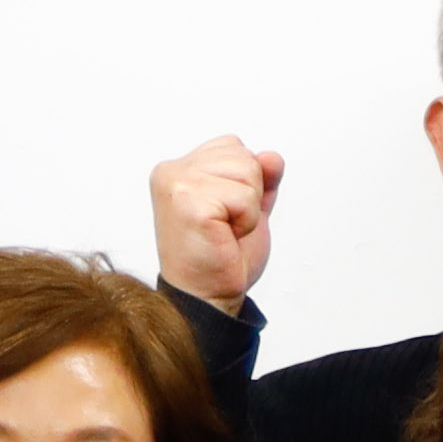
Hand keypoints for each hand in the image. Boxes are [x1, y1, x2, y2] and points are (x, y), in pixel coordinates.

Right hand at [144, 134, 282, 309]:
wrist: (208, 295)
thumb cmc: (221, 255)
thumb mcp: (248, 206)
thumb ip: (260, 177)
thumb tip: (272, 157)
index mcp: (178, 168)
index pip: (233, 146)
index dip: (244, 182)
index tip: (224, 213)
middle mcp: (171, 171)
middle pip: (243, 155)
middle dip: (248, 194)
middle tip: (226, 226)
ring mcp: (177, 185)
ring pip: (248, 172)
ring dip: (248, 209)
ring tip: (225, 231)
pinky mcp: (190, 203)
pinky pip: (246, 198)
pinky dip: (247, 221)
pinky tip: (225, 237)